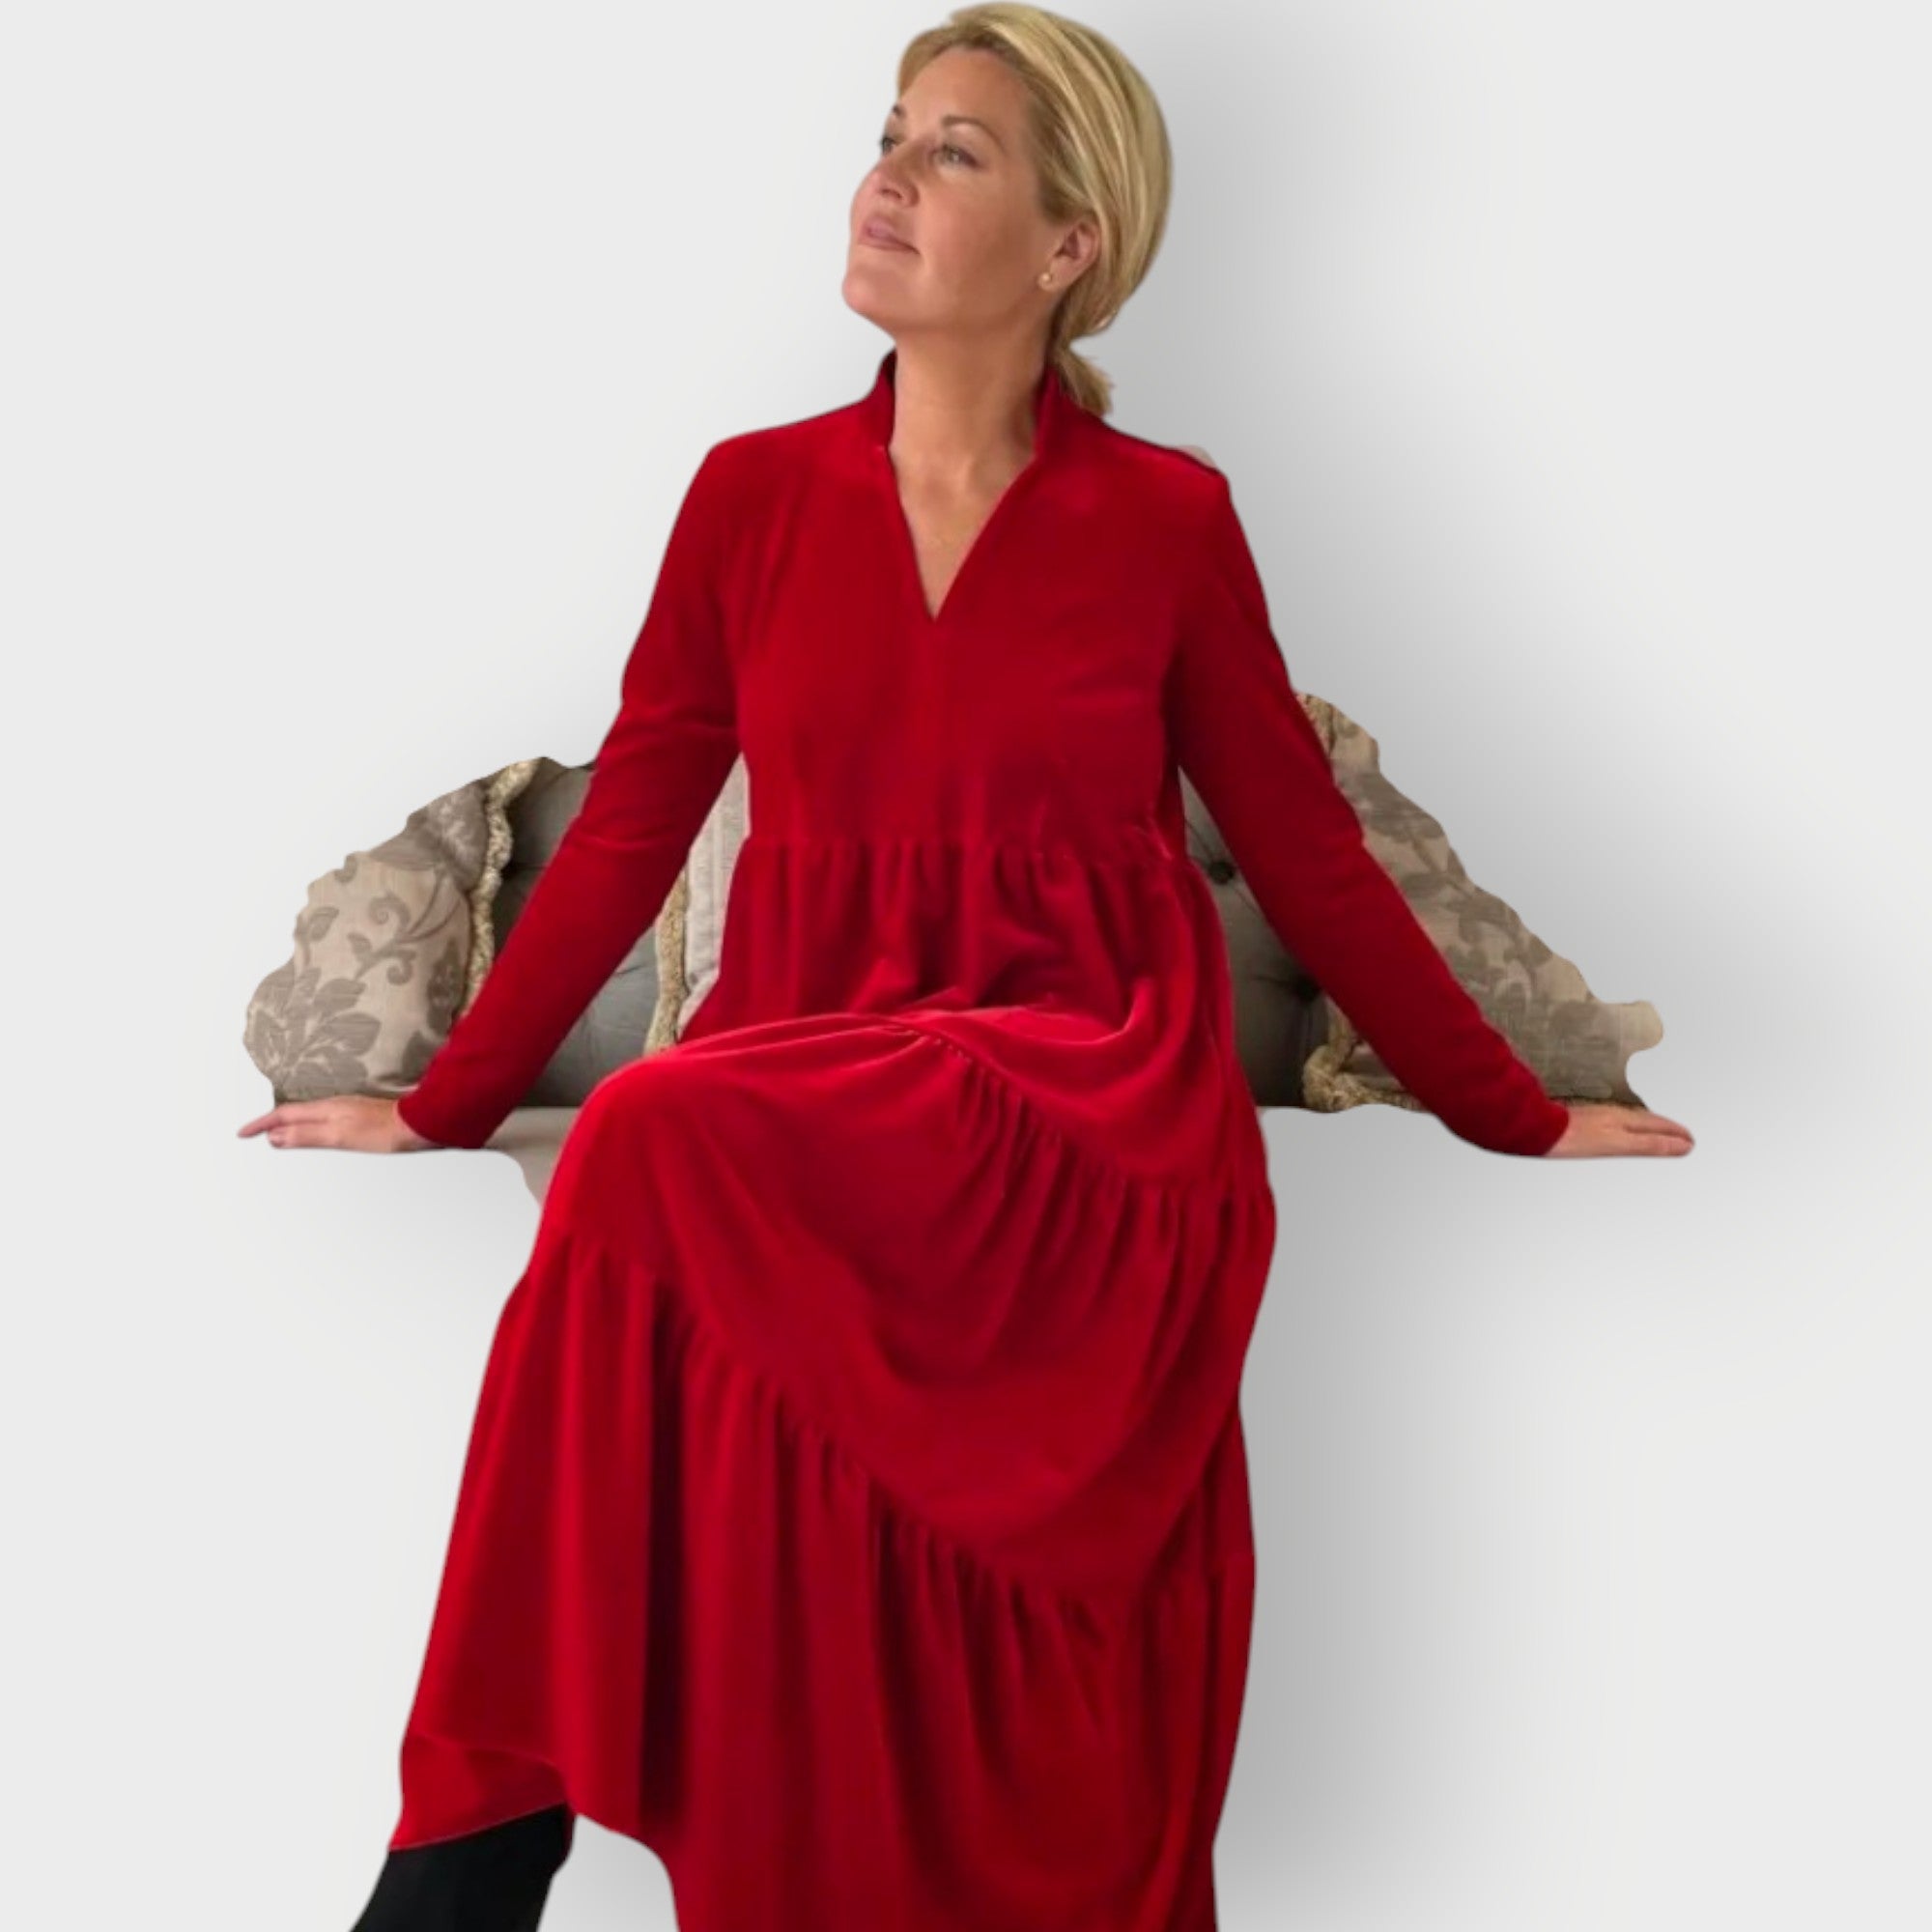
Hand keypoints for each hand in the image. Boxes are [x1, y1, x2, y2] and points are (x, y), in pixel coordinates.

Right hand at [236, 1093, 440, 1152]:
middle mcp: (334, 1105)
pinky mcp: (357, 1114)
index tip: (242, 1133)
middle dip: (270, 1121)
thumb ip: (307, 1135)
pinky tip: (313, 1129)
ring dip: (288, 1122)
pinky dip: (307, 1124)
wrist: (416, 1123)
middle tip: (252, 1131)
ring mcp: (346, 1108)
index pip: (284, 1115)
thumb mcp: (339, 1136)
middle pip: (293, 1112)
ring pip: (308, 1114)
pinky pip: (322, 1118)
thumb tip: (275, 1136)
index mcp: (326, 1109)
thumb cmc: (383, 1131)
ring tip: (275, 1130)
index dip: (261, 1124)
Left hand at [1541, 1102, 1693, 1157]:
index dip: (1676, 1133)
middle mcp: (1613, 1114)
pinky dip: (1630, 1127)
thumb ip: (1649, 1144)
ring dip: (1649, 1126)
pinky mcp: (1584, 1120)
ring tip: (1659, 1132)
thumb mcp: (1617, 1144)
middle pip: (1647, 1120)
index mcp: (1623, 1119)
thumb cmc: (1572, 1138)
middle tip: (1682, 1136)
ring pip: (1632, 1120)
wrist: (1536, 1129)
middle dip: (1667, 1128)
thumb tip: (1680, 1146)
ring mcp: (1598, 1116)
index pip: (1658, 1125)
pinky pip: (1617, 1122)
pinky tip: (1623, 1131)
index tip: (1690, 1140)